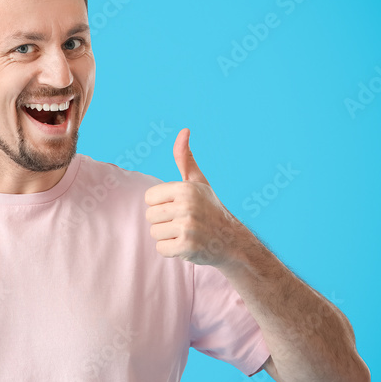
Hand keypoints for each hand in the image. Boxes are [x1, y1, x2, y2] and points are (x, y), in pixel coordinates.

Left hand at [143, 128, 245, 267]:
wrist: (231, 241)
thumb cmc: (210, 209)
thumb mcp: (198, 182)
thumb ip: (185, 158)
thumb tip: (184, 131)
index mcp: (186, 188)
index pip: (149, 198)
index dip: (161, 204)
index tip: (178, 207)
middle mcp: (187, 206)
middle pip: (150, 216)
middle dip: (164, 222)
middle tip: (184, 222)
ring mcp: (187, 226)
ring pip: (154, 233)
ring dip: (167, 237)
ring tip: (186, 233)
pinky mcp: (187, 246)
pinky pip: (161, 249)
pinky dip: (171, 251)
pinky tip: (187, 245)